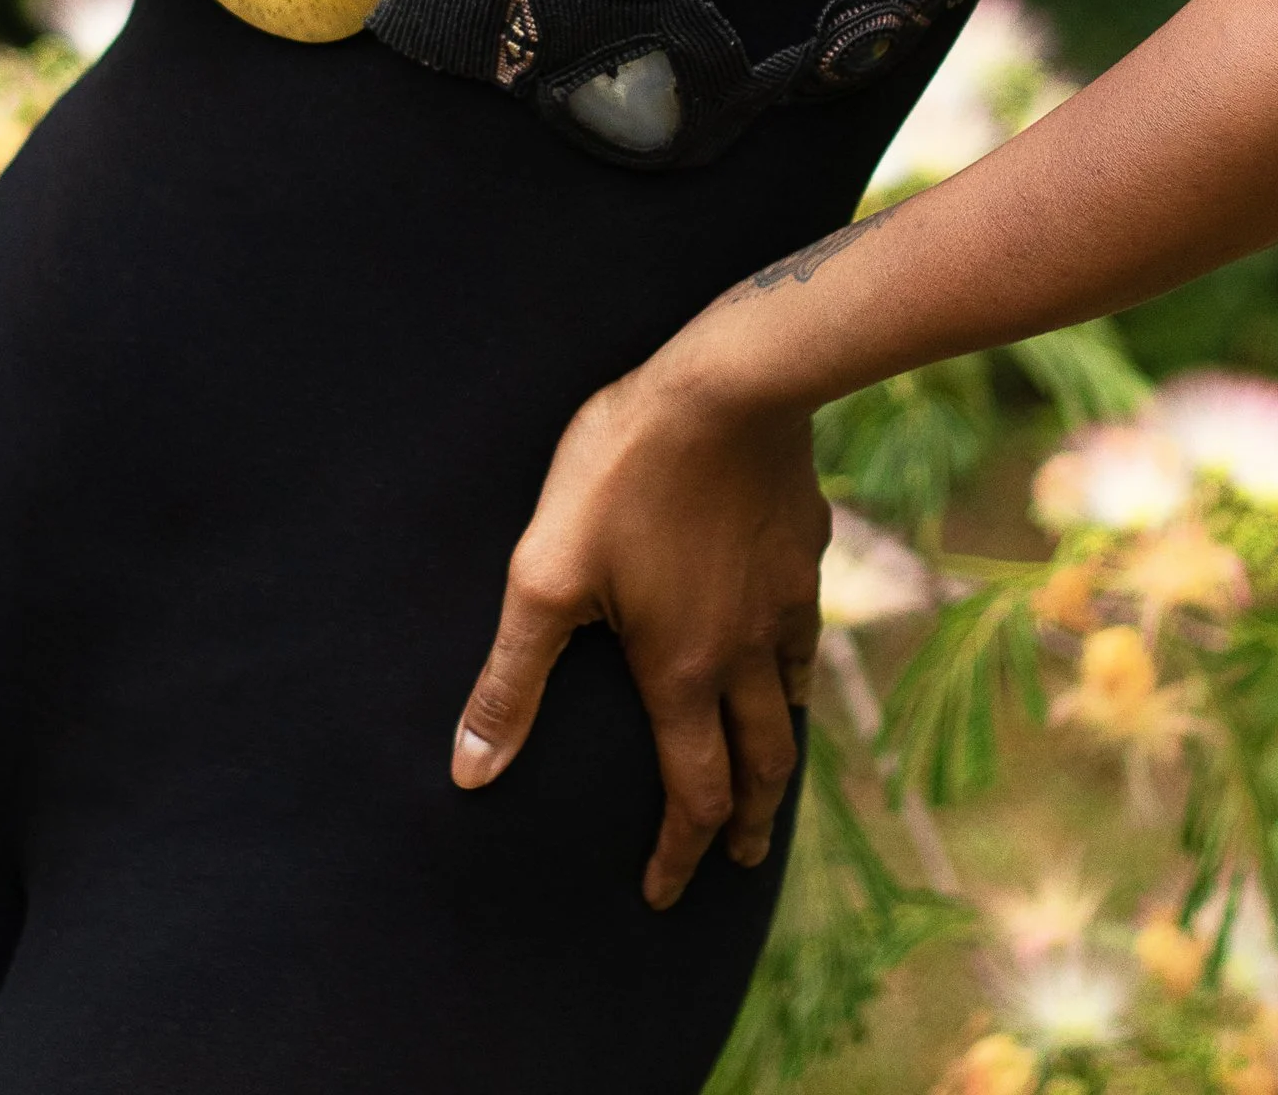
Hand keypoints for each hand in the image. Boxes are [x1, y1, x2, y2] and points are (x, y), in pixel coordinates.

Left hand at [453, 364, 826, 906]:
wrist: (728, 383)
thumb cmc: (624, 470)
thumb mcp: (545, 572)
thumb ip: (510, 678)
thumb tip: (470, 772)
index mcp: (683, 670)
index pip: (693, 793)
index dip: (679, 853)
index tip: (664, 894)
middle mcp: (746, 650)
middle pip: (761, 765)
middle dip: (748, 825)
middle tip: (743, 863)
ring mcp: (785, 597)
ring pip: (791, 698)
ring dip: (779, 750)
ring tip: (771, 767)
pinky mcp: (804, 544)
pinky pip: (807, 627)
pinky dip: (795, 664)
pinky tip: (785, 645)